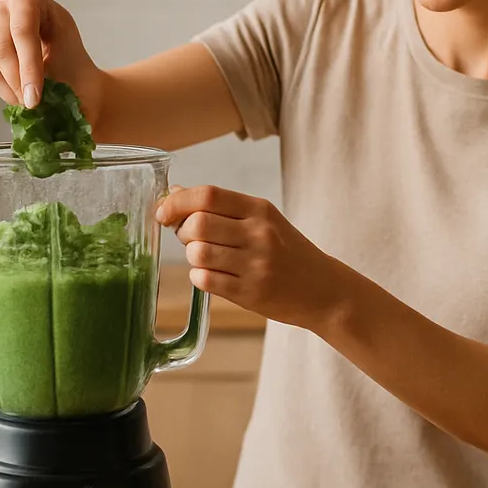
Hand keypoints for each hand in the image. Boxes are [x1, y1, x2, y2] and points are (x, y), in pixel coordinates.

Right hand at [0, 0, 105, 119]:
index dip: (28, 64)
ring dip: (10, 84)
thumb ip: (57, 82)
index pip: (23, 28)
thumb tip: (38, 104)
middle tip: (32, 104)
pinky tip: (20, 97)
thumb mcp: (76, 71)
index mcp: (35, 2)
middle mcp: (9, 7)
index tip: (36, 97)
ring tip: (30, 102)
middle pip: (0, 42)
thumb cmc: (76, 72)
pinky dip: (2, 88)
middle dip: (17, 78)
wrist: (75, 82)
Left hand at [155, 185, 345, 328]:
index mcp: (260, 210)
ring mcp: (255, 265)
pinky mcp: (250, 293)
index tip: (164, 212)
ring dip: (193, 256)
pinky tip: (213, 275)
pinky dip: (199, 277)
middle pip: (197, 224)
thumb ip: (222, 207)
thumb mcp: (264, 220)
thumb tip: (176, 194)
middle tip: (192, 238)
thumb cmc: (288, 252)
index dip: (176, 202)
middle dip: (183, 231)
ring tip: (206, 258)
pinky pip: (205, 280)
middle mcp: (259, 234)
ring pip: (198, 253)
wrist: (323, 290)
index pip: (207, 195)